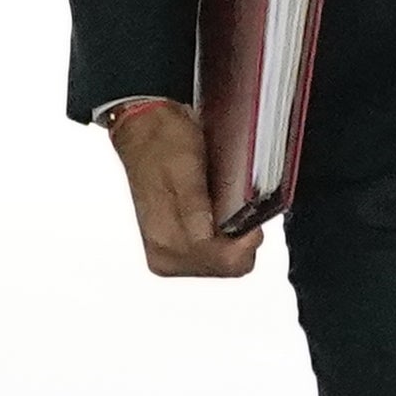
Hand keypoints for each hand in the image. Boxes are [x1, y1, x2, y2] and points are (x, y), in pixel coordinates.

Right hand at [108, 100, 263, 276]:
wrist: (144, 129)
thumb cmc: (163, 142)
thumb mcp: (185, 167)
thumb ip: (198, 210)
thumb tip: (215, 241)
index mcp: (166, 241)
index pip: (229, 263)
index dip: (248, 236)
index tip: (251, 209)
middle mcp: (165, 255)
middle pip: (227, 265)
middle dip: (239, 235)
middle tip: (232, 198)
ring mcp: (168, 253)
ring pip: (223, 260)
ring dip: (230, 231)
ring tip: (220, 198)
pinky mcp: (174, 245)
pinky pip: (214, 250)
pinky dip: (222, 229)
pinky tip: (214, 205)